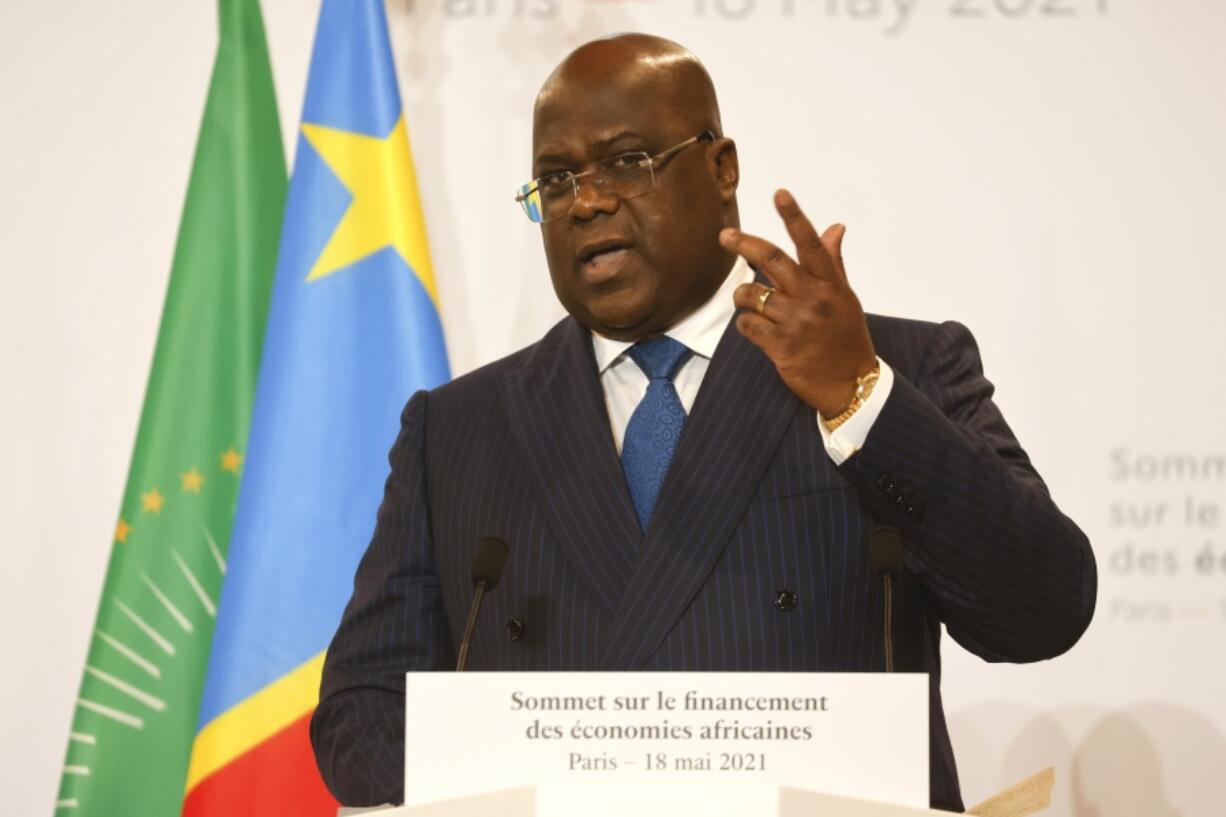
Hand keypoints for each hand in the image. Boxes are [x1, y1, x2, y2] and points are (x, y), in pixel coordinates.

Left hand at [721, 189, 876, 417]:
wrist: (851, 385)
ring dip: (743, 297)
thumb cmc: (847, 338)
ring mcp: (797, 323)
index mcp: (831, 285)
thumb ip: (833, 263)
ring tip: (750, 303)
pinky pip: (747, 325)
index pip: (812, 245)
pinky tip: (757, 329)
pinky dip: (746, 324)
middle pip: (773, 261)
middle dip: (744, 244)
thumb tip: (835, 227)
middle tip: (724, 236)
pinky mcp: (781, 347)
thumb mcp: (845, 299)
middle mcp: (814, 300)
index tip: (780, 193)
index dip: (794, 217)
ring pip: (752, 295)